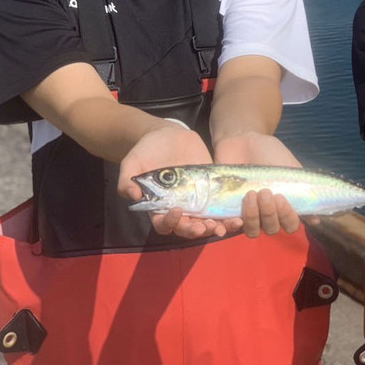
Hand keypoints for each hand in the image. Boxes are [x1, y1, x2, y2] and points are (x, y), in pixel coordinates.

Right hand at [118, 124, 242, 239]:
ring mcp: (196, 201)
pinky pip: (220, 208)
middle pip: (188, 228)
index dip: (171, 223)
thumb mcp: (132, 162)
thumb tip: (133, 196)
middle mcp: (178, 208)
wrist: (167, 135)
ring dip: (215, 227)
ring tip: (223, 227)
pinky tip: (236, 217)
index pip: (164, 224)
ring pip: (206, 222)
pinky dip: (227, 215)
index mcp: (158, 207)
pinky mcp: (211, 191)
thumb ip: (127, 180)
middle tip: (205, 227)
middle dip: (196, 230)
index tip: (177, 212)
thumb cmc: (146, 151)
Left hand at [215, 131, 303, 236]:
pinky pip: (231, 227)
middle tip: (265, 191)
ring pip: (253, 231)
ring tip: (250, 194)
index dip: (288, 218)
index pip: (290, 224)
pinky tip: (234, 217)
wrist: (242, 140)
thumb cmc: (269, 153)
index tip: (282, 198)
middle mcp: (267, 214)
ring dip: (253, 216)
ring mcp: (248, 213)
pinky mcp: (228, 210)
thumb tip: (317, 215)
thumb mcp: (289, 167)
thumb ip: (302, 189)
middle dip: (270, 213)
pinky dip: (232, 225)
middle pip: (272, 229)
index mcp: (284, 206)